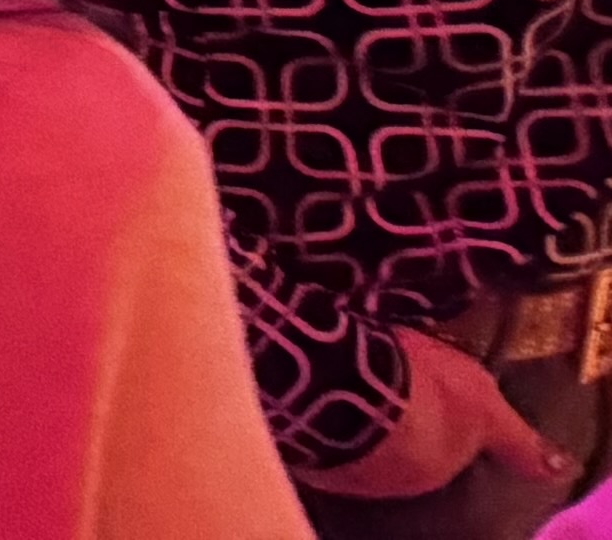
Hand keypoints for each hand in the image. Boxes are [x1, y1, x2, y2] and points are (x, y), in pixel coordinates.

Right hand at [319, 333, 559, 501]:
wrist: (339, 380)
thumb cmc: (419, 390)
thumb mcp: (484, 403)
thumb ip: (515, 440)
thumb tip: (557, 468)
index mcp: (436, 472)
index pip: (447, 456)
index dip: (445, 429)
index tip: (435, 406)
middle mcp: (394, 483)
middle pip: (404, 455)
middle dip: (402, 429)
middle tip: (394, 390)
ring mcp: (346, 472)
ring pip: (362, 449)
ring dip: (362, 427)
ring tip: (352, 387)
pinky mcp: (305, 456)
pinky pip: (321, 437)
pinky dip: (325, 422)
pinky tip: (320, 396)